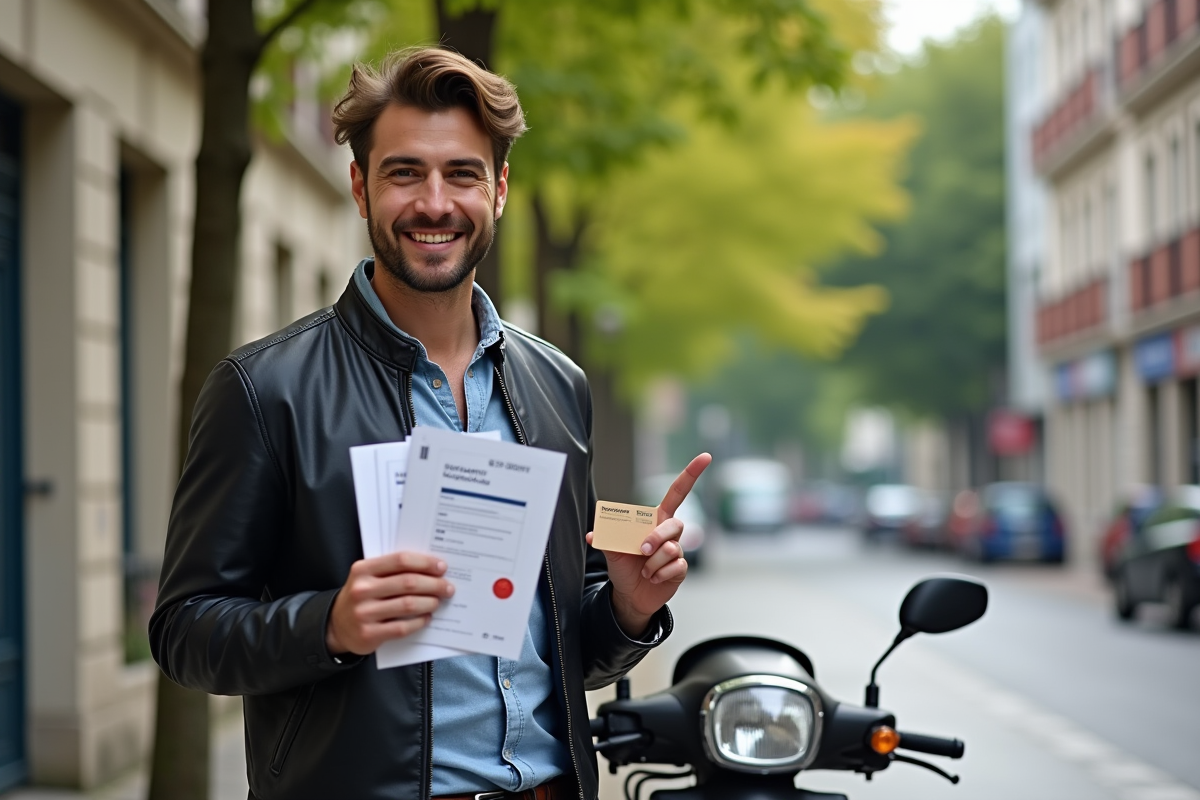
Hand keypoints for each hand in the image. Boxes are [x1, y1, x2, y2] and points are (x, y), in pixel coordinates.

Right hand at [326, 551, 454, 655]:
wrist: (336, 626)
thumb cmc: (362, 597)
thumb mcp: (368, 578)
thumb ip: (392, 571)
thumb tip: (431, 568)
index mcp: (363, 570)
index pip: (400, 561)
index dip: (425, 562)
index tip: (442, 567)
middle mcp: (362, 590)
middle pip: (408, 583)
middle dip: (433, 584)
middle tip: (447, 587)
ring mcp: (364, 613)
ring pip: (408, 605)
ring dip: (429, 602)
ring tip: (438, 602)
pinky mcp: (368, 634)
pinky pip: (402, 627)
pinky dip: (419, 622)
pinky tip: (426, 618)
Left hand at [586, 453, 711, 636]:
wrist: (630, 594)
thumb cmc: (623, 566)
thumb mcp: (611, 550)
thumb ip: (606, 539)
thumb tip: (593, 535)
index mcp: (655, 519)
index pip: (677, 493)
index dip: (691, 474)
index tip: (705, 457)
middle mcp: (669, 532)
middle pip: (675, 524)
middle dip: (656, 538)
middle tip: (641, 551)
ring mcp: (677, 550)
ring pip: (672, 549)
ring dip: (652, 563)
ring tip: (644, 570)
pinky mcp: (681, 568)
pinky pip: (675, 566)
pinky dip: (659, 574)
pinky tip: (652, 578)